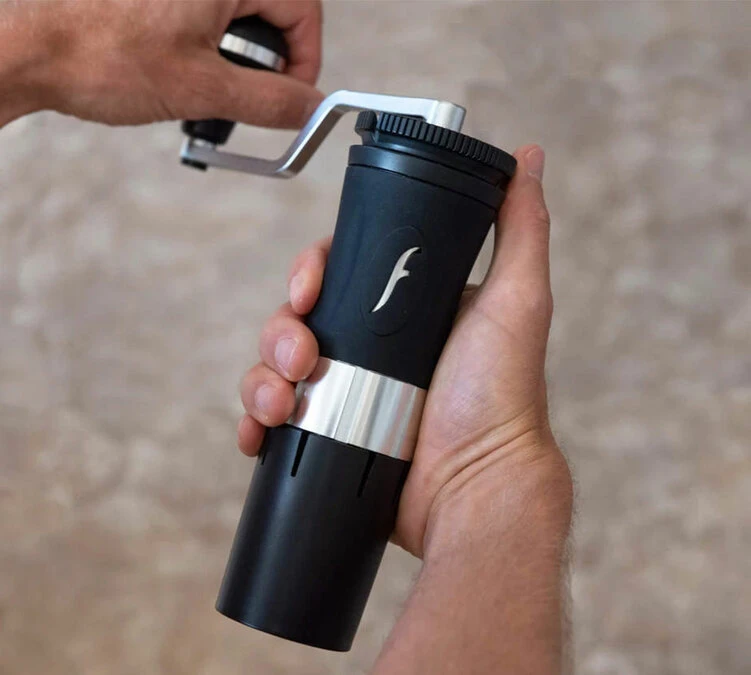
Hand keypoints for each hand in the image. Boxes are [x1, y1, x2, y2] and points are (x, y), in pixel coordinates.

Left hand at [0, 0, 321, 127]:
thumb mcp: (204, 89)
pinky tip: (180, 66)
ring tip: (202, 82)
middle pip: (273, 9)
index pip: (303, 10)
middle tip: (244, 94)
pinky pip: (204, 12)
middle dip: (268, 59)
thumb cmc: (100, 56)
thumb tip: (310, 110)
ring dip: (234, 53)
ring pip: (238, 11)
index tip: (294, 96)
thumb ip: (272, 102)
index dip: (306, 60)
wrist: (29, 49)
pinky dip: (206, 42)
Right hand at [238, 145, 571, 558]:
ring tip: (284, 402)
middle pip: (296, 318)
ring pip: (275, 367)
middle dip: (281, 329)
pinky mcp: (325, 439)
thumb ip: (520, 228)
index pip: (338, 273)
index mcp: (402, 312)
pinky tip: (262, 431)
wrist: (475, 487)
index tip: (308, 287)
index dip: (312, 271)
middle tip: (301, 354)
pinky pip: (272, 421)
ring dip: (262, 377)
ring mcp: (344, 395)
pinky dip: (256, 422)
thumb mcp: (517, 299)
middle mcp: (371, 350)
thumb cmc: (501, 397)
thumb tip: (527, 157)